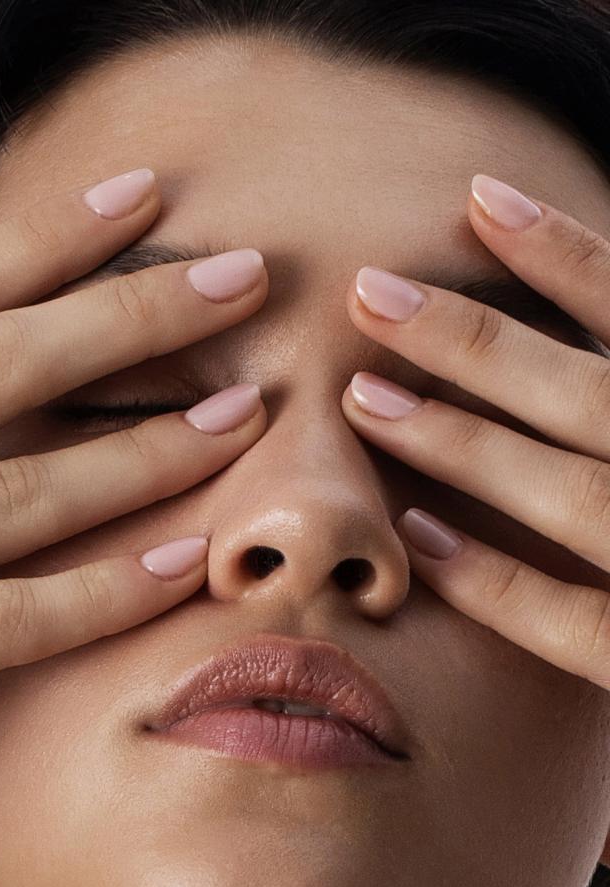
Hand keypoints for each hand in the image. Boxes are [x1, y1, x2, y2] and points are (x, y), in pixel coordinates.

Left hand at [339, 172, 609, 692]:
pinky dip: (497, 581)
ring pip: (578, 498)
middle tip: (369, 292)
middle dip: (479, 342)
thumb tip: (571, 288)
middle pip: (596, 395)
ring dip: (467, 444)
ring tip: (363, 398)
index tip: (479, 198)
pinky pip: (577, 624)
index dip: (570, 255)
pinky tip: (418, 536)